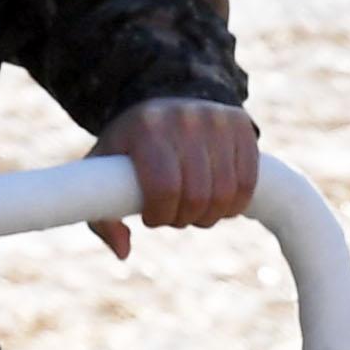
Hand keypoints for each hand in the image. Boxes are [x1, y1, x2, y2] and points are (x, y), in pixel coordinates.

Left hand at [86, 98, 258, 258]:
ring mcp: (217, 120)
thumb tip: (123, 252)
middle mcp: (185, 120)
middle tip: (175, 215)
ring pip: (226, 193)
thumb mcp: (105, 171)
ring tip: (195, 209)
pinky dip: (235, 203)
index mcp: (146, 129)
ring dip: (210, 214)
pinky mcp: (241, 125)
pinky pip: (248, 182)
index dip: (160, 215)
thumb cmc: (131, 145)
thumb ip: (102, 215)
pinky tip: (220, 202)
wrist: (164, 97)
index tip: (152, 217)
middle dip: (184, 218)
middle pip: (197, 196)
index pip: (163, 188)